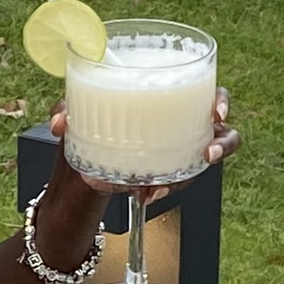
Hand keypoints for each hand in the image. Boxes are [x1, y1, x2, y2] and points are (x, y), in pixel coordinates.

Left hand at [39, 89, 241, 201]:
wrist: (81, 170)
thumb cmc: (90, 129)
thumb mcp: (79, 115)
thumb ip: (67, 111)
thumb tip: (61, 122)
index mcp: (168, 96)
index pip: (207, 91)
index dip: (220, 100)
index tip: (216, 111)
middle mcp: (183, 124)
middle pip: (222, 129)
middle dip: (222, 142)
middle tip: (206, 153)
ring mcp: (180, 152)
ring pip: (202, 162)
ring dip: (189, 175)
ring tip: (163, 185)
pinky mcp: (169, 176)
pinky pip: (179, 183)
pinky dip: (164, 189)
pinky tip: (146, 193)